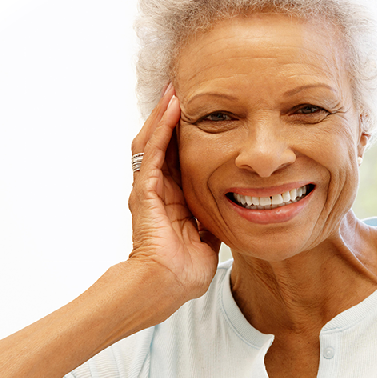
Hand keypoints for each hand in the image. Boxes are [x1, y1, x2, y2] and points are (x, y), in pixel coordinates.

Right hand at [127, 84, 220, 309]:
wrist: (166, 286)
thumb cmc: (183, 272)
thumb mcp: (207, 240)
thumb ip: (213, 222)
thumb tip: (232, 212)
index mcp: (172, 201)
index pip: (177, 160)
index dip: (185, 138)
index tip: (198, 116)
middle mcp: (156, 191)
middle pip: (162, 144)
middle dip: (171, 118)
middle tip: (181, 92)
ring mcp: (147, 190)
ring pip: (152, 142)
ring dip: (163, 116)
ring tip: (173, 92)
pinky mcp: (144, 191)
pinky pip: (152, 154)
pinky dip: (161, 130)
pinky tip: (170, 111)